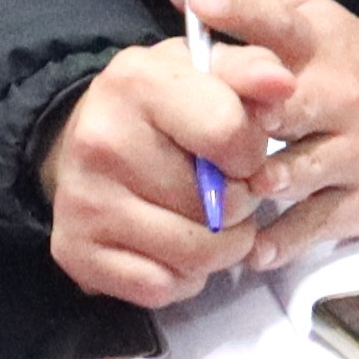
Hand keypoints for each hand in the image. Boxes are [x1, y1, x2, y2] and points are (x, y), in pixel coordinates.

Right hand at [37, 29, 294, 305]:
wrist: (85, 141)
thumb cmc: (162, 105)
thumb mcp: (205, 70)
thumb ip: (250, 71)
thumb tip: (282, 86)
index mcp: (138, 83)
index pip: (229, 133)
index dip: (251, 152)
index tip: (240, 152)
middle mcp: (101, 141)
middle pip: (219, 206)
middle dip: (240, 204)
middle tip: (226, 190)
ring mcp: (84, 201)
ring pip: (196, 255)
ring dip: (220, 247)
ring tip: (211, 221)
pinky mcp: (76, 253)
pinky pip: (161, 288)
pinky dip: (181, 277)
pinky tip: (173, 247)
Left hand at [183, 0, 358, 254]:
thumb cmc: (341, 61)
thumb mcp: (308, 17)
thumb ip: (249, 0)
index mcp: (320, 42)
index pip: (280, 20)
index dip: (239, 10)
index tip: (200, 3)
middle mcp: (340, 94)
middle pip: (282, 103)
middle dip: (239, 114)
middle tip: (198, 126)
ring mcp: (354, 151)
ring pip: (296, 170)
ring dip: (254, 183)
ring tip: (219, 195)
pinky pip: (314, 224)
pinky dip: (281, 241)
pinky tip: (252, 250)